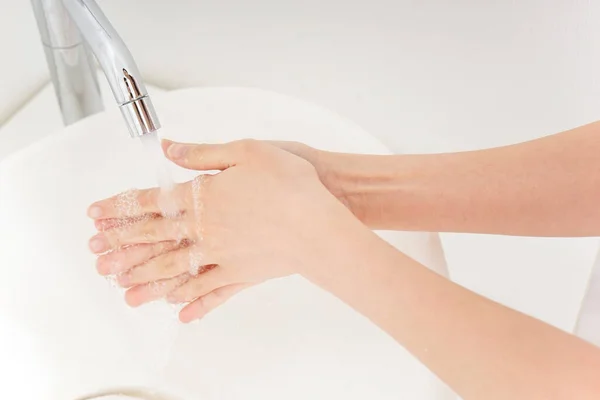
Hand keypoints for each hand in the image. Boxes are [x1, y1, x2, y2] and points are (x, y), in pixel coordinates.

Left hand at [88, 139, 363, 321]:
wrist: (321, 221)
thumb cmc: (291, 181)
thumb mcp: (247, 151)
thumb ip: (203, 153)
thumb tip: (168, 149)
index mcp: (203, 197)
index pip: (150, 202)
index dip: (121, 207)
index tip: (97, 214)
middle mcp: (206, 230)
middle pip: (154, 240)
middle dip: (122, 247)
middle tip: (96, 256)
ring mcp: (223, 256)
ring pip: (175, 271)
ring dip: (146, 280)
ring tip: (123, 291)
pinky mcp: (243, 273)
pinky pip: (213, 291)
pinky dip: (196, 302)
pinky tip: (180, 311)